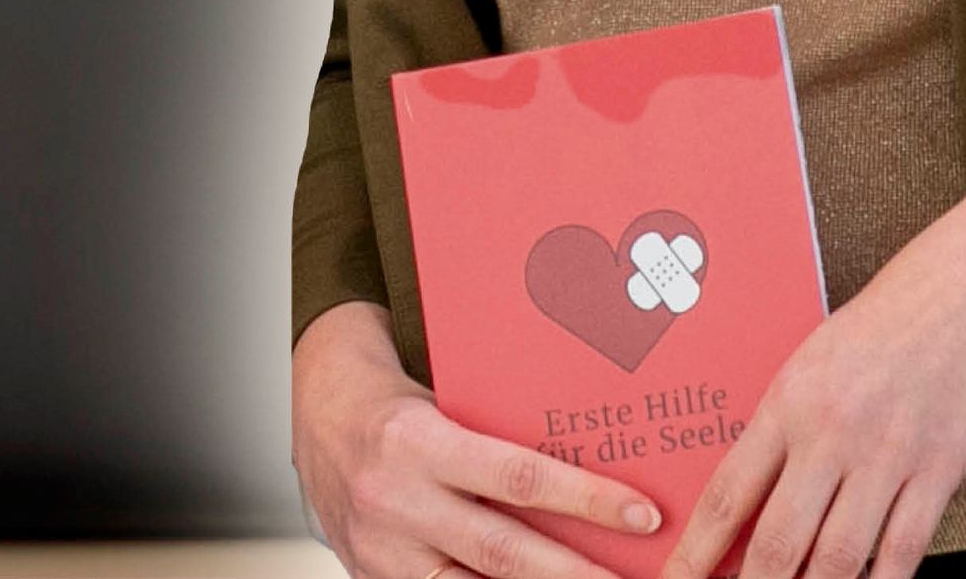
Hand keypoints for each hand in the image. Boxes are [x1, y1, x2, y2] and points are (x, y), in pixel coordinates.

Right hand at [293, 301, 660, 578]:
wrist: (320, 416)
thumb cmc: (401, 404)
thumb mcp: (446, 404)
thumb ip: (501, 440)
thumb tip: (595, 469)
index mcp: (414, 442)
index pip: (516, 478)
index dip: (586, 501)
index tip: (645, 515)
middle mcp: (394, 501)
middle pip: (505, 553)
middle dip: (579, 575)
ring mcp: (380, 551)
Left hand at [662, 162, 965, 578]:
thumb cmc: (888, 321)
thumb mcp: (814, 360)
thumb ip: (785, 424)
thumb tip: (756, 487)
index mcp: (786, 403)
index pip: (728, 495)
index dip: (698, 551)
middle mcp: (829, 434)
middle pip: (778, 540)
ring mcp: (886, 454)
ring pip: (840, 556)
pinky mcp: (941, 467)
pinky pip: (906, 546)